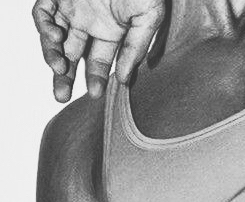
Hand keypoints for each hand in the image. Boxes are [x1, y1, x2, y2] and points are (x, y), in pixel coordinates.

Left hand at [32, 0, 164, 101]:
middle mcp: (90, 22)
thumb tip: (123, 80)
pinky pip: (42, 14)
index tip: (96, 94)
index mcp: (112, 31)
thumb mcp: (148, 19)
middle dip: (66, 77)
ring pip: (55, 40)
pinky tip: (55, 41)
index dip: (97, 79)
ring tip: (58, 69)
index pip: (100, 62)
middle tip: (60, 95)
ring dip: (53, 57)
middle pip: (73, 56)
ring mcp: (72, 7)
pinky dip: (45, 30)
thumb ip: (136, 48)